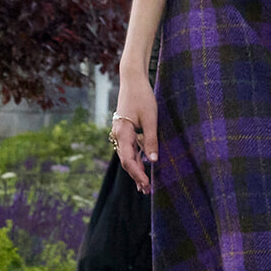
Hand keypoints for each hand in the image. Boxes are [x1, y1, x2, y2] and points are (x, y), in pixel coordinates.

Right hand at [111, 72, 157, 193]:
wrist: (132, 80)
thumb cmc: (142, 97)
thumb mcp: (151, 118)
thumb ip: (150, 140)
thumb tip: (153, 161)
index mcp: (122, 132)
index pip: (129, 159)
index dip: (138, 174)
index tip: (147, 185)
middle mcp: (118, 134)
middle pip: (126, 160)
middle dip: (136, 176)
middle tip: (146, 190)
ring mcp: (120, 132)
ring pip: (127, 155)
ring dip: (135, 169)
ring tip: (145, 185)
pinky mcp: (125, 129)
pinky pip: (129, 147)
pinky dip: (136, 158)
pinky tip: (144, 166)